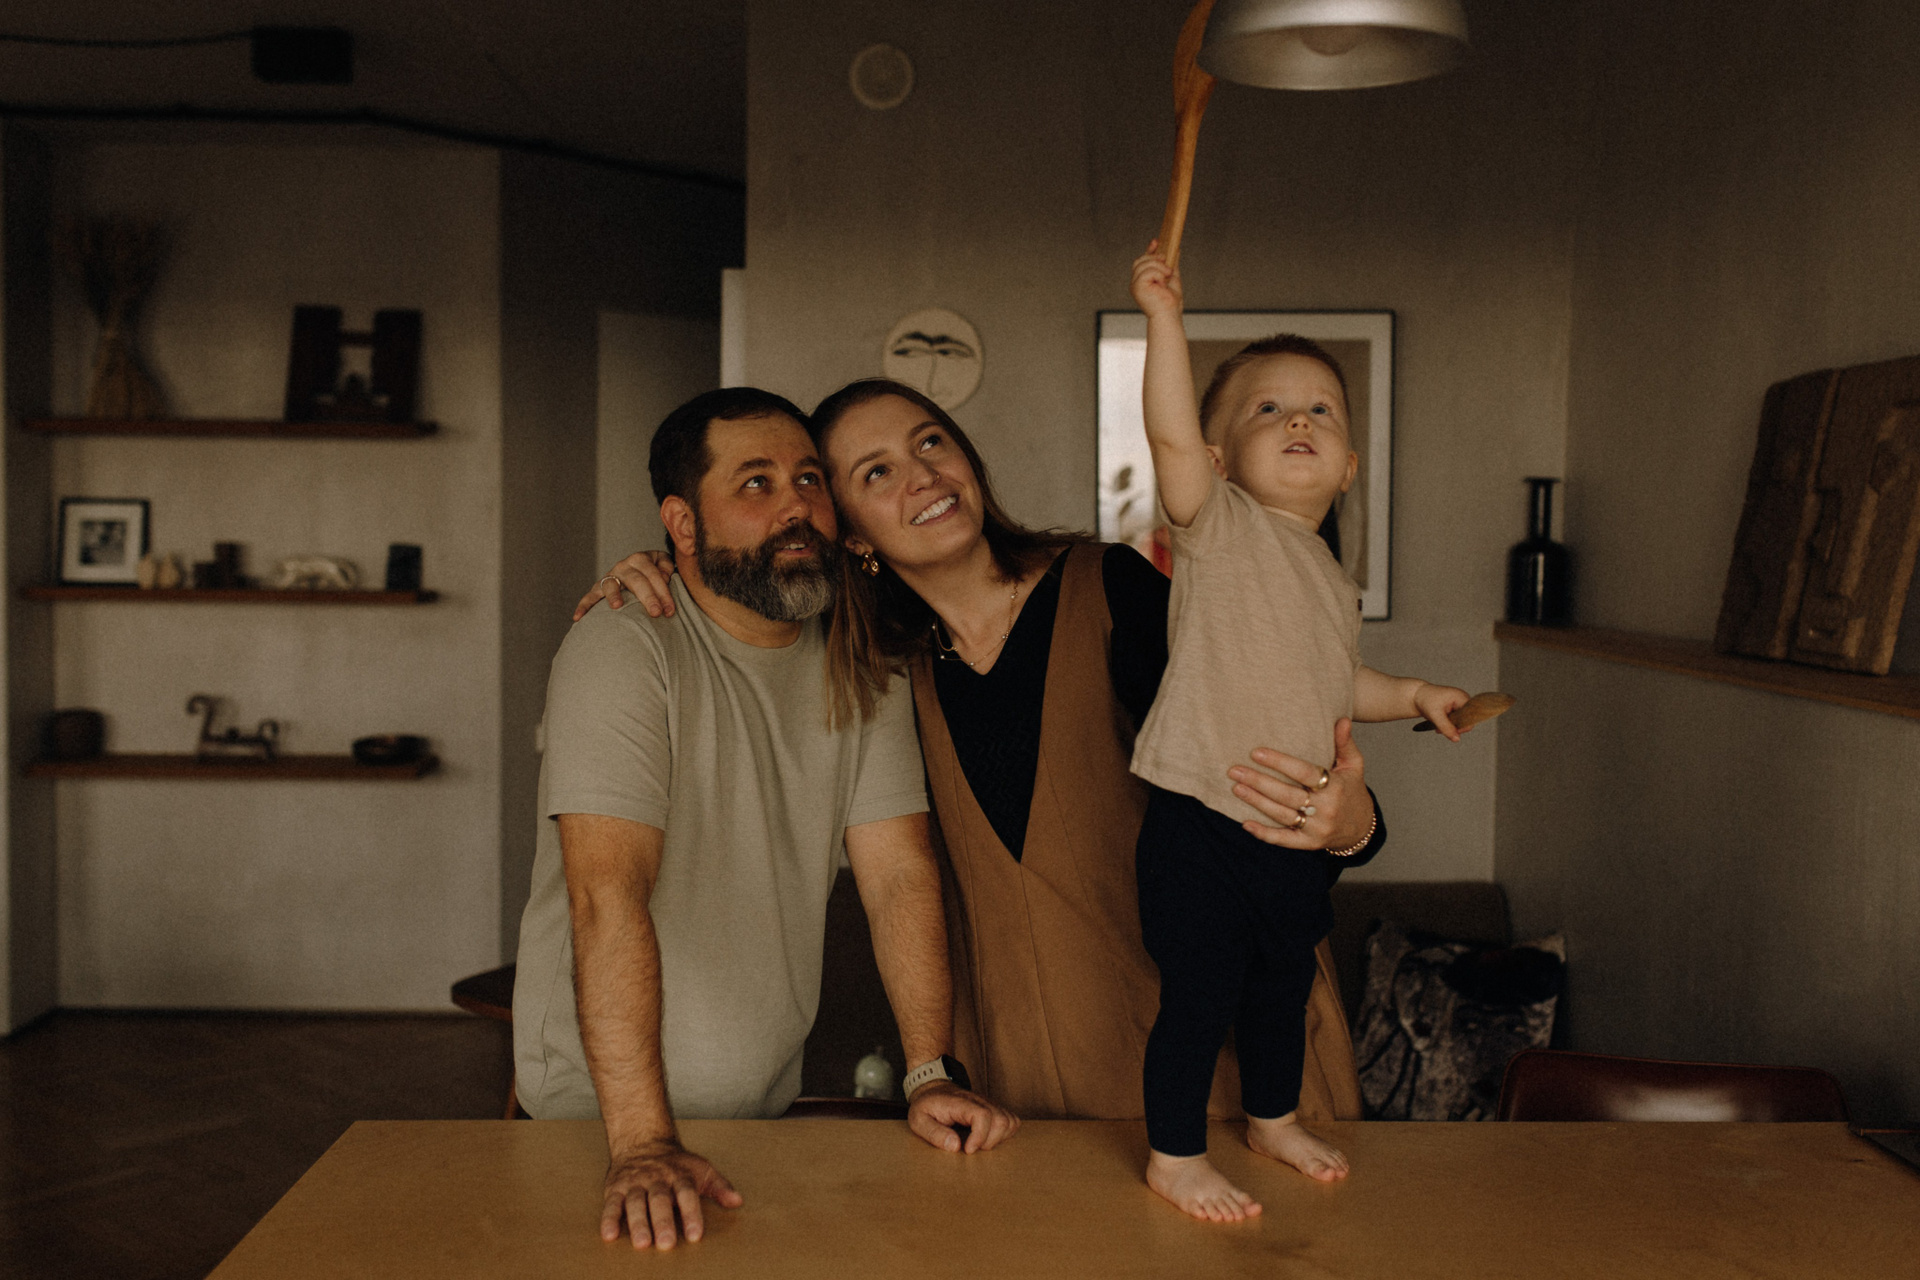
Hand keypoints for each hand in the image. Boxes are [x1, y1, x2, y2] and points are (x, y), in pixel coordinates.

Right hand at [573, 551, 676, 620]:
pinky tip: (578, 618)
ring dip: (613, 595)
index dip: (664, 592)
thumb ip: (667, 566)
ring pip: (611, 584)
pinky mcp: (599, 588)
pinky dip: (583, 606)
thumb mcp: (664, 563)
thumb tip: (664, 575)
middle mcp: (623, 565)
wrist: (638, 569)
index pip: (654, 575)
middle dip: (647, 597)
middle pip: (636, 580)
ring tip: (617, 606)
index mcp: (641, 558)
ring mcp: (610, 576)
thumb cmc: (654, 572)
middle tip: (656, 613)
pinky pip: (589, 596)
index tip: (670, 610)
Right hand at [600, 1138, 742, 1249]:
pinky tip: (609, 1235)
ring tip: (642, 1243)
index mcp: (679, 1176)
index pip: (687, 1194)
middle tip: (666, 1243)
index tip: (695, 1235)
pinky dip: (608, 1219)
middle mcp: (656, 1179)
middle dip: (663, 1222)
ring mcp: (635, 1183)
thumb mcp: (701, 1170)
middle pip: (660, 1200)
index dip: (691, 1214)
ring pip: (636, 1203)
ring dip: (638, 1223)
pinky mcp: (616, 1188)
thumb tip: (738, 1201)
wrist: (642, 1142)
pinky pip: (611, 1203)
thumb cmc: (676, 1164)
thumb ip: (719, 1186)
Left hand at [907, 1082, 1019, 1153]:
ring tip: (980, 1145)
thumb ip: (934, 1133)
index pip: (982, 1115)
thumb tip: (955, 1146)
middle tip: (972, 1149)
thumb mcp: (918, 1120)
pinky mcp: (994, 1108)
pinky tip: (989, 1139)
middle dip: (990, 1142)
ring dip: (999, 1139)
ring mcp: (988, 1103)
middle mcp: (978, 1100)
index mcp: (959, 1102)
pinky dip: (1005, 1133)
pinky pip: (1012, 1121)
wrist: (932, 1089)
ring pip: (1010, 1121)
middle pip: (1001, 1120)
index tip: (968, 1150)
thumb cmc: (926, 1106)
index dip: (979, 1137)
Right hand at [1130, 243, 1183, 319]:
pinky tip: (1162, 284)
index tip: (1156, 241)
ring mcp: (1135, 284)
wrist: (1169, 315)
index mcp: (1142, 281)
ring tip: (1167, 277)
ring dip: (1160, 267)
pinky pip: (1148, 271)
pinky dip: (1158, 274)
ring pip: (1145, 264)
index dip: (1149, 250)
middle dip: (1155, 258)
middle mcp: (1136, 282)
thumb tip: (1176, 249)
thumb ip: (1172, 264)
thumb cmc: (1170, 303)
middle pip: (1141, 260)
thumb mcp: (1173, 278)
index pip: (1142, 261)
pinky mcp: (1137, 286)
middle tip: (1167, 266)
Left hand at [1228, 718, 1371, 848]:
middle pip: (1287, 795)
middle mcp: (1326, 809)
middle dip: (1259, 782)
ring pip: (1282, 815)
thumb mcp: (1354, 766)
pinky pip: (1284, 840)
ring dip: (1257, 802)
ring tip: (1236, 788)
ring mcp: (1317, 829)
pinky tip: (1246, 824)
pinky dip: (1264, 834)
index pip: (1304, 772)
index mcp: (1335, 787)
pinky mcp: (1309, 844)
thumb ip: (1344, 743)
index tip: (1256, 753)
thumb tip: (1342, 720)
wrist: (1362, 828)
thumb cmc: (1351, 790)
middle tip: (1235, 771)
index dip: (1280, 762)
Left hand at [1412, 683, 1473, 741]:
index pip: (1470, 716)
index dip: (1463, 727)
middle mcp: (1463, 700)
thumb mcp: (1435, 715)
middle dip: (1454, 727)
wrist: (1417, 696)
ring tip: (1437, 728)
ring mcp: (1460, 704)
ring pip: (1460, 722)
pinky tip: (1439, 725)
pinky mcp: (1455, 709)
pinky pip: (1456, 721)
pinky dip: (1448, 725)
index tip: (1450, 731)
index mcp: (1462, 697)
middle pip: (1466, 720)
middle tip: (1439, 729)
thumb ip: (1446, 727)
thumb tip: (1457, 739)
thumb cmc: (1426, 701)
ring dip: (1450, 727)